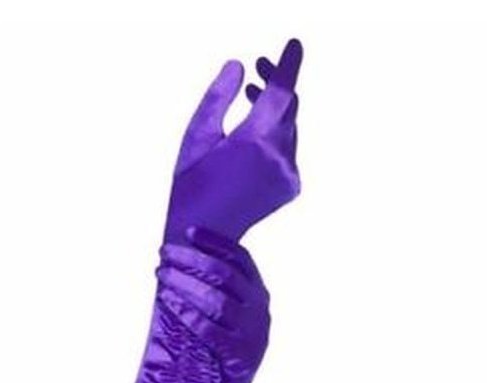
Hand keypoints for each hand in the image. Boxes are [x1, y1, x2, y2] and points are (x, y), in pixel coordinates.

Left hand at [157, 226, 270, 382]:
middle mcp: (260, 311)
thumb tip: (183, 258)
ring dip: (184, 283)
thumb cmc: (223, 347)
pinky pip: (208, 329)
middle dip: (192, 260)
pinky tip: (167, 301)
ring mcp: (252, 334)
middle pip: (224, 275)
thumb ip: (219, 290)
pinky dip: (186, 312)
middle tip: (164, 254)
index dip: (216, 243)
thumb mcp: (231, 315)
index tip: (189, 232)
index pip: (240, 260)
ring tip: (161, 274)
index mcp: (260, 295)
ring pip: (216, 300)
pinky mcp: (239, 356)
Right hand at [165, 38, 302, 243]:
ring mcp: (288, 175)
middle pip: (288, 108)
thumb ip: (219, 97)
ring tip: (253, 95)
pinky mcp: (291, 187)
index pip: (281, 92)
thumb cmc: (192, 185)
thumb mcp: (196, 136)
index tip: (294, 45)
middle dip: (276, 84)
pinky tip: (256, 134)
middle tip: (258, 66)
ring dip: (275, 110)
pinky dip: (277, 136)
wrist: (204, 234)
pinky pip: (289, 150)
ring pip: (290, 129)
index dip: (288, 65)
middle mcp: (279, 158)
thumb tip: (239, 66)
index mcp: (254, 142)